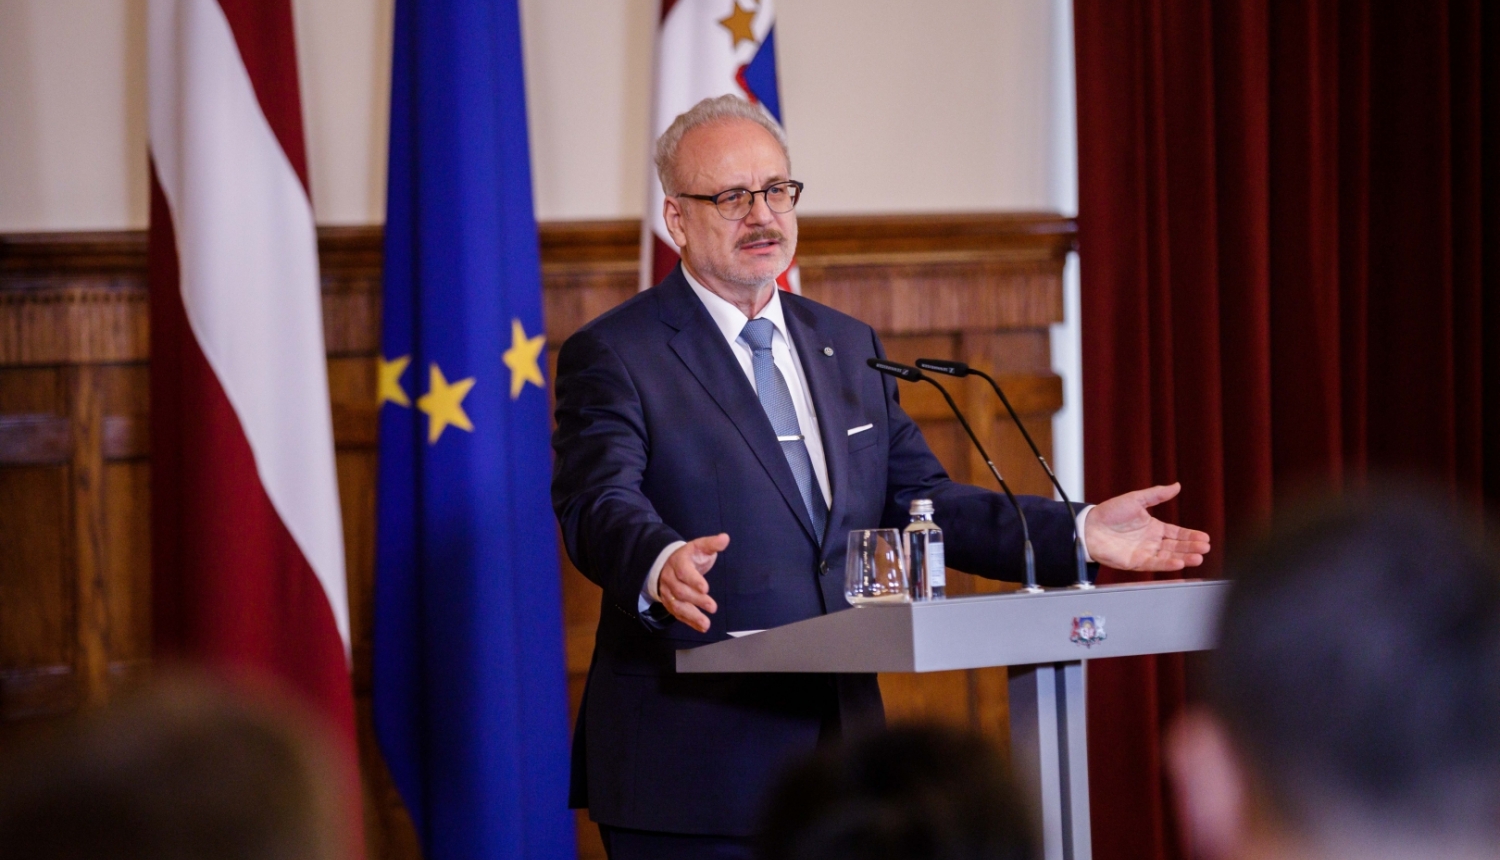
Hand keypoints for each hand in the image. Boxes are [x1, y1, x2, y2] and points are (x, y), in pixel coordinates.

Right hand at [657, 533, 729, 631]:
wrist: (668, 563)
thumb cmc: (690, 556)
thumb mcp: (700, 546)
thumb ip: (712, 544)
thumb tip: (725, 538)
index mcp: (678, 561)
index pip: (684, 572)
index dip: (693, 580)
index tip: (706, 588)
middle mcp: (670, 577)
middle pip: (680, 591)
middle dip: (696, 600)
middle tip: (712, 606)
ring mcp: (668, 592)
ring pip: (676, 605)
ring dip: (691, 615)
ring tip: (706, 624)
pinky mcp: (669, 603)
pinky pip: (677, 614)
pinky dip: (689, 622)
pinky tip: (701, 627)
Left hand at [1084, 483, 1210, 571]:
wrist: (1088, 526)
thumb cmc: (1109, 513)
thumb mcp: (1136, 499)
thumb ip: (1157, 494)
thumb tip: (1177, 485)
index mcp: (1154, 528)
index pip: (1177, 533)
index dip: (1191, 536)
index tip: (1205, 538)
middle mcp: (1151, 542)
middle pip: (1177, 546)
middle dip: (1192, 547)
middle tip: (1205, 548)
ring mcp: (1144, 552)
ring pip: (1169, 556)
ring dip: (1185, 557)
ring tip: (1199, 556)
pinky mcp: (1135, 562)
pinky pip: (1154, 564)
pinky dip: (1167, 564)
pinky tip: (1180, 562)